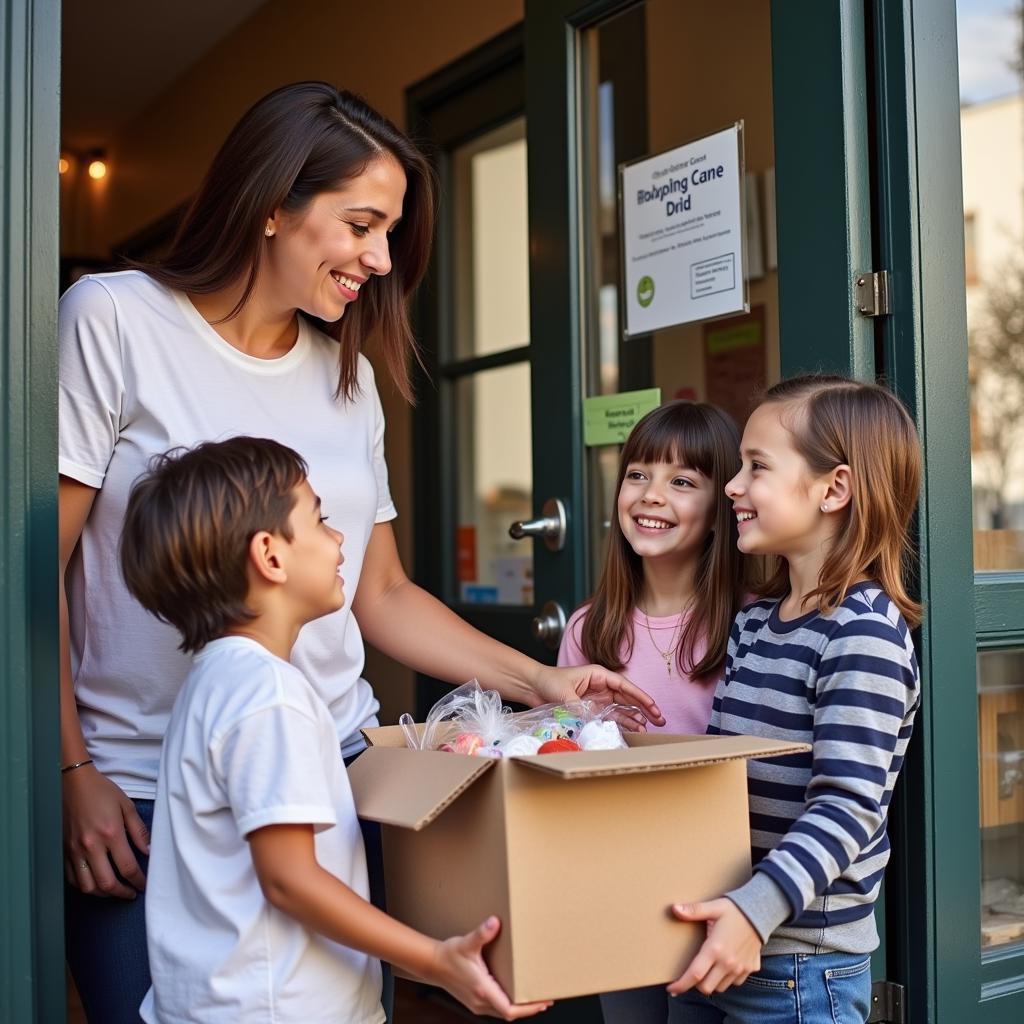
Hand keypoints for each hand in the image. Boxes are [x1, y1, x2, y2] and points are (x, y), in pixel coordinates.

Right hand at [62, 764, 148, 899]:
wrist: (73, 783)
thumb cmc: (101, 791)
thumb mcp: (126, 806)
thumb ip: (139, 830)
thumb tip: (148, 851)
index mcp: (111, 834)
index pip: (127, 867)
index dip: (138, 881)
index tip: (144, 885)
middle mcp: (91, 846)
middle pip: (107, 883)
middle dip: (122, 893)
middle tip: (131, 893)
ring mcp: (75, 850)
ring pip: (88, 886)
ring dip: (103, 894)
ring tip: (114, 891)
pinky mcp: (64, 851)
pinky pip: (73, 878)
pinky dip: (85, 886)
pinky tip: (95, 883)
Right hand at [428, 916, 551, 1019]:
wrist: (432, 964)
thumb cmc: (449, 954)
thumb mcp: (466, 942)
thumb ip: (481, 933)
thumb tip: (495, 922)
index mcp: (482, 989)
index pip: (510, 1009)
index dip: (528, 1008)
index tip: (543, 1001)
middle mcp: (480, 1001)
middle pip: (510, 1013)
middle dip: (529, 1008)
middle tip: (547, 999)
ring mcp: (477, 1004)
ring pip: (503, 1012)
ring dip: (520, 1008)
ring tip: (535, 998)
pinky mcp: (475, 1001)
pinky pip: (497, 1008)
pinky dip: (510, 1004)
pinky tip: (516, 995)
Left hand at [533, 664, 664, 728]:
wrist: (533, 686)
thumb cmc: (548, 681)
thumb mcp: (563, 692)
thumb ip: (578, 706)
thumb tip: (589, 719)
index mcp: (598, 675)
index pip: (624, 685)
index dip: (640, 696)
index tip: (652, 706)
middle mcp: (602, 687)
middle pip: (628, 697)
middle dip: (644, 708)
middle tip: (660, 719)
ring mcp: (598, 699)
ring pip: (622, 709)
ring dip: (635, 718)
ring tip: (648, 729)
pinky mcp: (592, 710)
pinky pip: (611, 717)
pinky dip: (622, 723)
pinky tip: (633, 730)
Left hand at [667, 899, 761, 994]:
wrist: (762, 912)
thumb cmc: (735, 909)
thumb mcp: (713, 907)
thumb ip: (694, 910)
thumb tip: (674, 908)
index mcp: (715, 949)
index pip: (694, 975)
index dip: (681, 985)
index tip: (672, 989)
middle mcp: (728, 963)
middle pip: (706, 988)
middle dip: (696, 984)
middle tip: (693, 972)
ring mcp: (740, 968)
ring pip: (720, 987)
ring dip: (712, 981)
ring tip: (709, 967)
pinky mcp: (750, 969)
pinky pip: (735, 982)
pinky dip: (727, 978)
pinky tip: (725, 964)